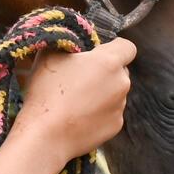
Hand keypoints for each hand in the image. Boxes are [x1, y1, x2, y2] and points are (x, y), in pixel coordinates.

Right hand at [14, 38, 134, 159]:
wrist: (46, 135)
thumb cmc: (46, 91)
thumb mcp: (48, 54)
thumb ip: (66, 41)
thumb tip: (71, 39)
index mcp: (109, 62)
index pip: (128, 46)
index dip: (113, 46)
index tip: (96, 53)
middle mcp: (121, 83)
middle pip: (120, 71)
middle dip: (104, 71)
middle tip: (79, 77)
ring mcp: (120, 106)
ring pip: (114, 92)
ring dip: (101, 92)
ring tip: (75, 100)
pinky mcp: (116, 126)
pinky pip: (110, 112)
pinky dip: (99, 112)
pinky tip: (79, 116)